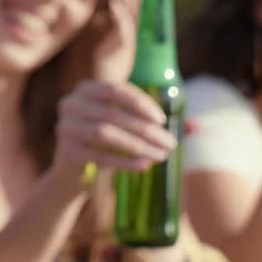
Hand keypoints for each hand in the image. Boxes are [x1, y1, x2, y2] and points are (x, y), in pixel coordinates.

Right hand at [50, 80, 177, 187]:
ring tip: (160, 155)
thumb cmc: (106, 143)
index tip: (163, 120)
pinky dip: (125, 161)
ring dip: (138, 145)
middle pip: (113, 114)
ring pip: (106, 134)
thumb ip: (156, 123)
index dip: (141, 104)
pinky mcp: (67, 151)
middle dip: (146, 129)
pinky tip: (145, 165)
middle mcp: (71, 104)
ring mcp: (65, 127)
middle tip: (170, 144)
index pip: (116, 90)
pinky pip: (100, 156)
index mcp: (87, 89)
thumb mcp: (126, 126)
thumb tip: (196, 127)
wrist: (73, 172)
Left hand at [92, 0, 144, 80]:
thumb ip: (96, 11)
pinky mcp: (120, 55)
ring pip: (131, 15)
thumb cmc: (91, 60)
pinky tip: (113, 5)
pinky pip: (123, 33)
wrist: (93, 92)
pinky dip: (119, 18)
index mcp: (122, 22)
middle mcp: (127, 30)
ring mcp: (126, 42)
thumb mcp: (92, 30)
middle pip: (136, 0)